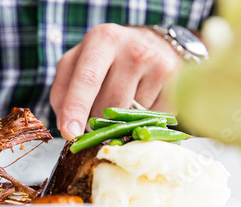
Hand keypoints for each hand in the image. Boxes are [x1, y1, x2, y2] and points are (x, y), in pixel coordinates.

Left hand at [50, 24, 181, 139]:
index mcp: (102, 40)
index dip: (76, 108)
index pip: (86, 79)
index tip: (69, 133)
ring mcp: (159, 67)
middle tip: (99, 112)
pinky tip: (142, 101)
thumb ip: (62, 92)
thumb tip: (66, 127)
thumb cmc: (108, 59)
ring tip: (124, 100)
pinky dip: (142, 120)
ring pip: (130, 118)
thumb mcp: (78, 63)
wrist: (153, 45)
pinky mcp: (177, 86)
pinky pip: (152, 120)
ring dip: (121, 121)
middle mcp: (134, 50)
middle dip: (98, 120)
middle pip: (108, 106)